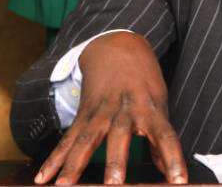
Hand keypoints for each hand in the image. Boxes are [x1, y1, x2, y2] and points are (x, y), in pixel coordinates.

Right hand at [35, 32, 186, 184]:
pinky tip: (43, 179)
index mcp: (150, 108)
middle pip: (120, 137)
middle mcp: (124, 110)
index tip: (178, 181)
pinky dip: (55, 159)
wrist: (117, 48)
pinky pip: (68, 139)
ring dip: (75, 164)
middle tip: (113, 185)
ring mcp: (100, 111)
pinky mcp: (83, 114)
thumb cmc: (144, 81)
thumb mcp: (159, 103)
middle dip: (116, 162)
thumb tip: (166, 170)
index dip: (172, 159)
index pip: (165, 137)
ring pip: (86, 139)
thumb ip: (161, 138)